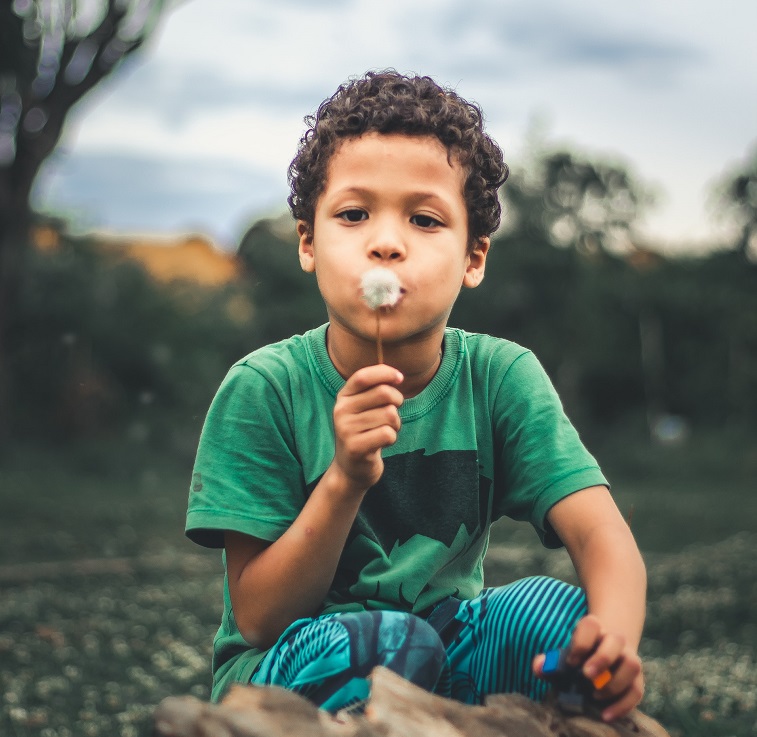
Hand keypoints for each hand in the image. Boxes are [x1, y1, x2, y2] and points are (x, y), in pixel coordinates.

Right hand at [331, 364, 403, 492]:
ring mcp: (346, 430)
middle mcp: (340, 411)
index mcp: (343, 397)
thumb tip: (397, 377)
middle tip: (394, 412)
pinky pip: (388, 434)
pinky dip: (392, 438)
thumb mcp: (363, 408)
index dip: (385, 373)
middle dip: (397, 401)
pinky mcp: (355, 448)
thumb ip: (376, 389)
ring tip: (385, 430)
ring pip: (389, 414)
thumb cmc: (364, 432)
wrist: (350, 469)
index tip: (400, 378)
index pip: (363, 376)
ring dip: (395, 423)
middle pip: (383, 393)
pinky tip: (382, 443)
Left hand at [533, 614, 643, 721]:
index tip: (571, 662)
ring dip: (615, 682)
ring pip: (632, 664)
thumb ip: (547, 661)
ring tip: (595, 695)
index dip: (581, 642)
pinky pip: (637, 691)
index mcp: (594, 630)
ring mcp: (628, 658)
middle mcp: (614, 640)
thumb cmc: (577, 658)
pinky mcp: (636, 680)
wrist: (603, 656)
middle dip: (602, 658)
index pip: (591, 625)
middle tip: (586, 676)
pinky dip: (623, 705)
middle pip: (616, 639)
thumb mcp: (562, 657)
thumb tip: (539, 667)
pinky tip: (605, 715)